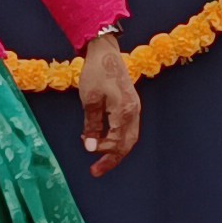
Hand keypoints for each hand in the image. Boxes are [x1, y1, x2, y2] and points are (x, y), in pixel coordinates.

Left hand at [77, 36, 141, 172]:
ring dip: (116, 150)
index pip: (116, 141)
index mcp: (124, 111)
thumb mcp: (89, 99)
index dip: (102, 151)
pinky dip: (118, 139)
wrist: (105, 52)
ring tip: (101, 159)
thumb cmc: (96, 73)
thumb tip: (91, 148)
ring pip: (130, 138)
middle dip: (112, 159)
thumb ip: (91, 125)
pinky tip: (105, 140)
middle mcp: (134, 112)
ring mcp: (134, 108)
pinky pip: (128, 129)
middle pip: (127, 145)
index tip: (86, 150)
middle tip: (96, 171)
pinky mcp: (131, 105)